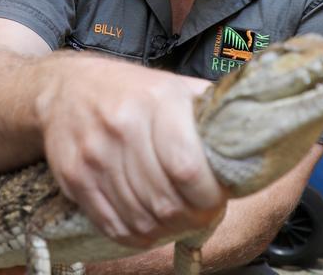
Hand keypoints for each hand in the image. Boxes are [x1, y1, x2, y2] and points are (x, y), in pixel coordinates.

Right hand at [37, 56, 226, 248]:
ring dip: (166, 229)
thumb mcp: (173, 86)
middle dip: (192, 218)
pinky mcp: (74, 177)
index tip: (217, 198)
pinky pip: (112, 225)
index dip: (208, 195)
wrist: (65, 87)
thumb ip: (211, 109)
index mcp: (157, 100)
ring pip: (140, 218)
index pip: (188, 167)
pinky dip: (137, 236)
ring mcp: (95, 154)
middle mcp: (123, 125)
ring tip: (177, 219)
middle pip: (165, 200)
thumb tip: (257, 133)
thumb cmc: (129, 90)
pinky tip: (149, 225)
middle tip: (201, 215)